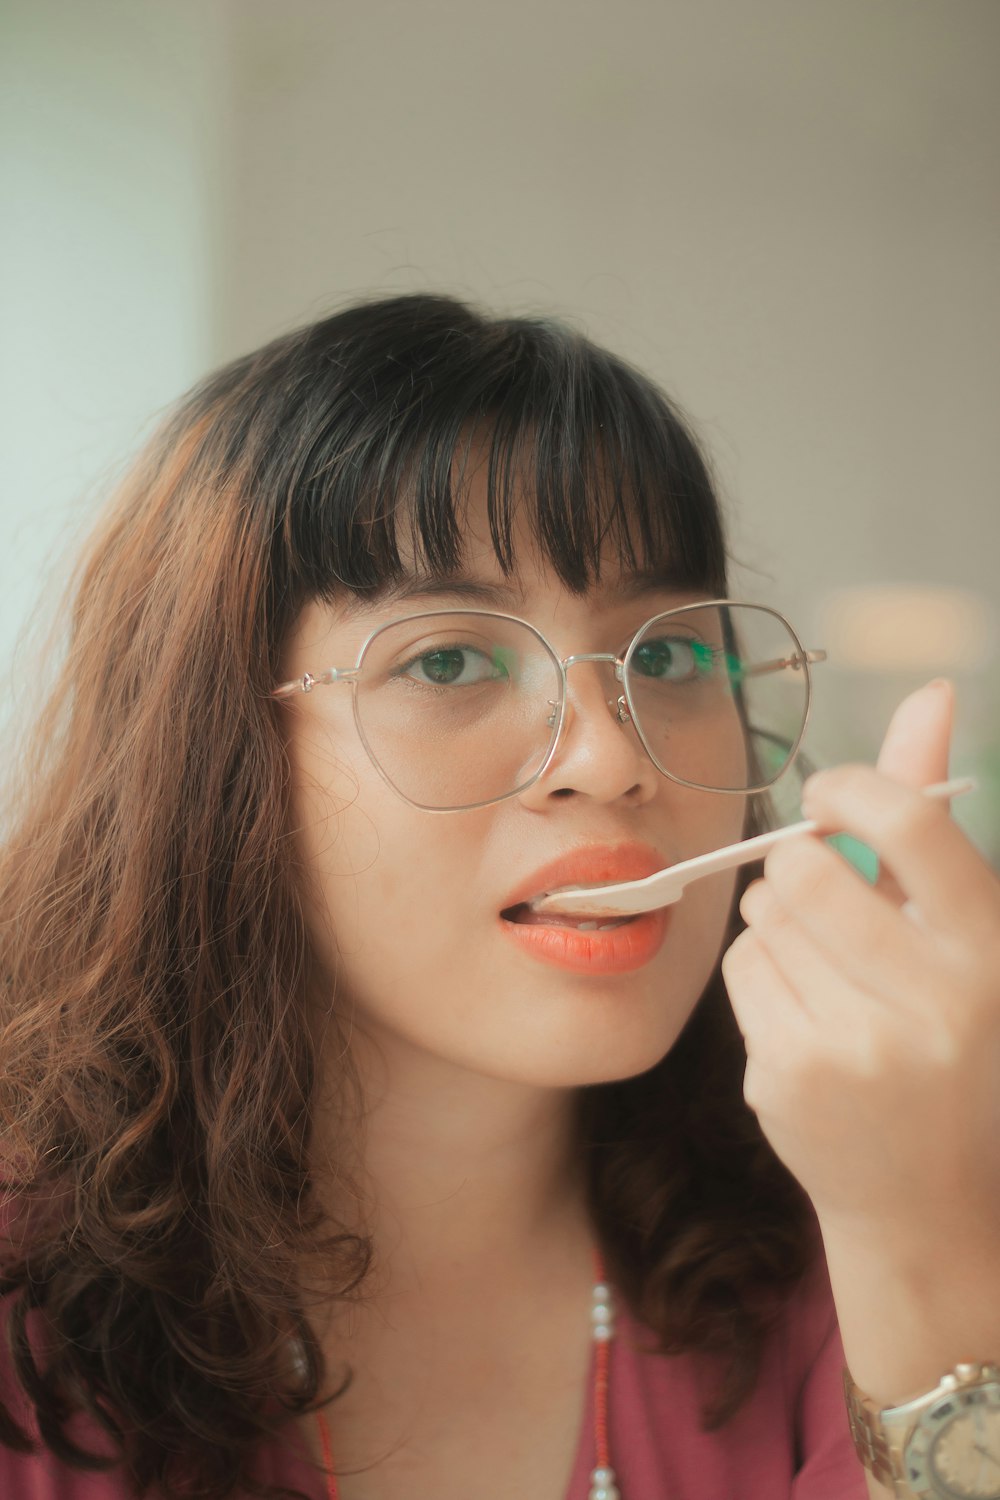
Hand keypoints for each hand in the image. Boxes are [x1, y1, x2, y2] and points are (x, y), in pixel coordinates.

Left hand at [721, 679, 999, 1244]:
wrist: (919, 1193)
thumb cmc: (938, 1032)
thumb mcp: (958, 929)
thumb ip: (930, 813)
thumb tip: (932, 690)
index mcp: (991, 951)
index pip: (915, 825)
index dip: (855, 788)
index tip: (829, 793)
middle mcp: (938, 1001)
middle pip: (809, 867)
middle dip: (800, 866)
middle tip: (822, 899)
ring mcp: (862, 1047)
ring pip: (766, 915)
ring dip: (779, 921)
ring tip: (823, 967)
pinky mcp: (793, 1078)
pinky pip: (741, 968)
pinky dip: (758, 973)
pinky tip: (799, 1013)